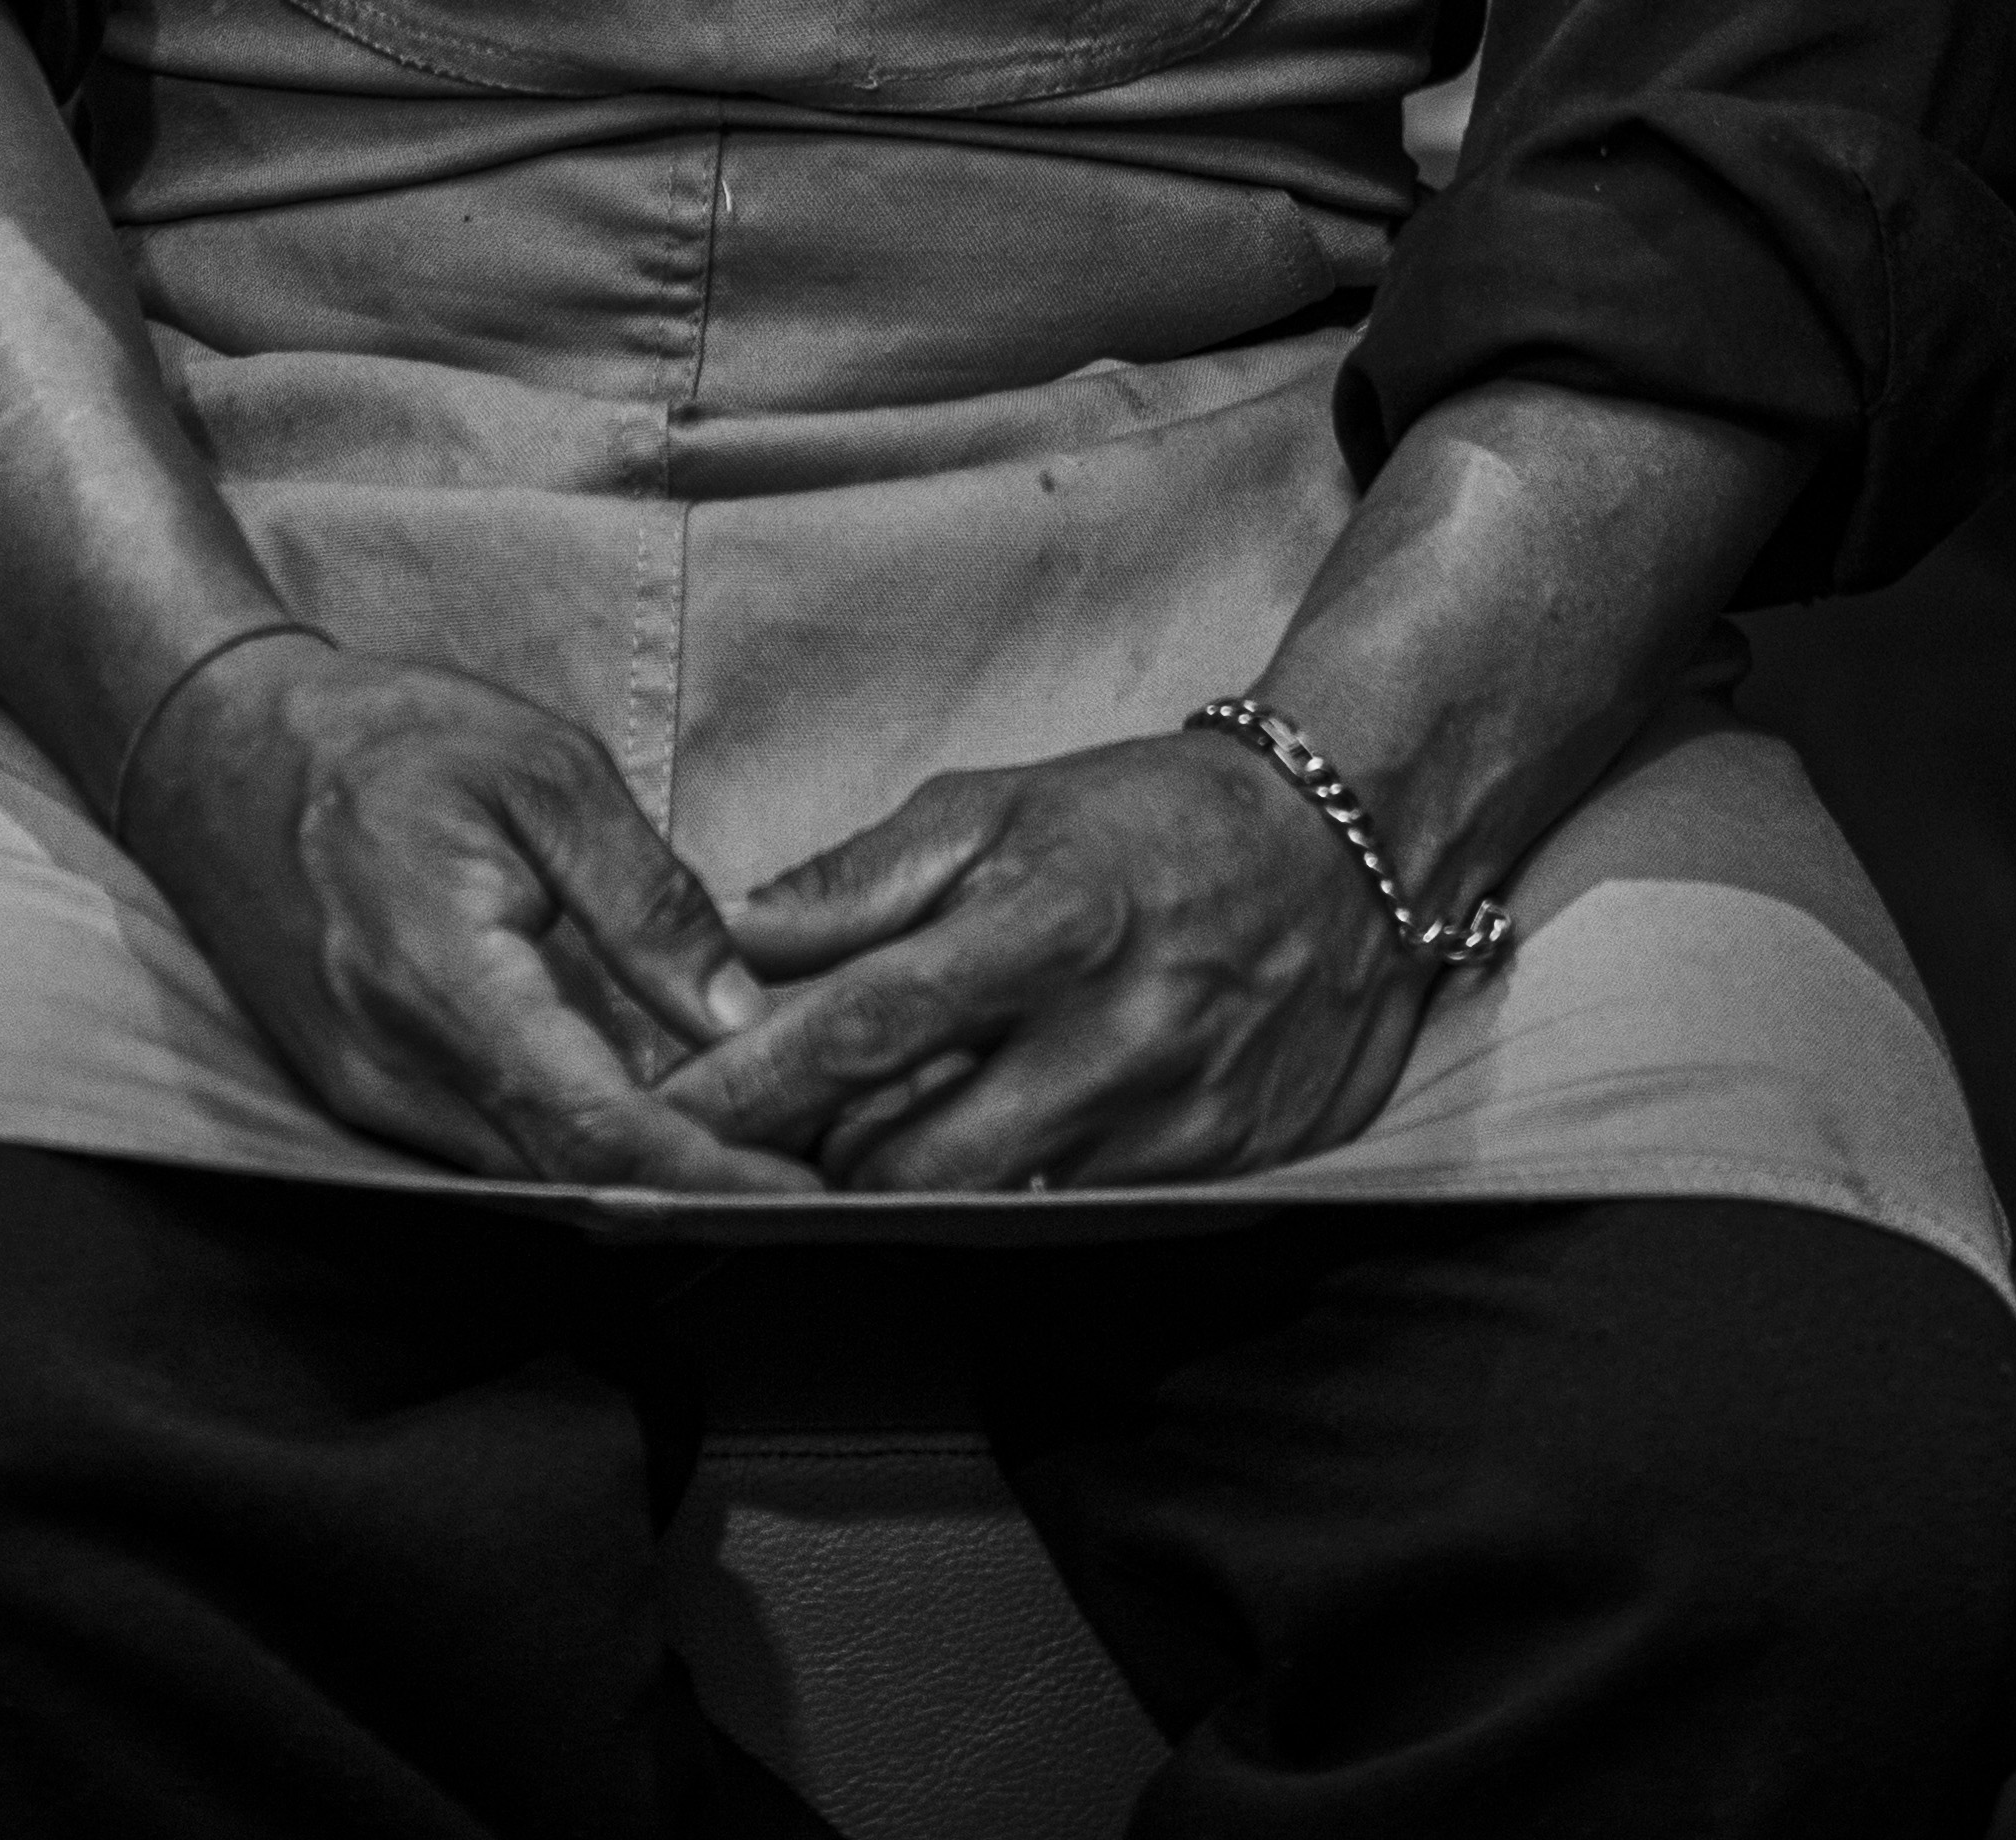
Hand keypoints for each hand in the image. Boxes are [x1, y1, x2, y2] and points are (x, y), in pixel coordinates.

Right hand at [120, 634, 822, 1196]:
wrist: (212, 748)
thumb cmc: (381, 736)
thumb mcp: (539, 769)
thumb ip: (642, 898)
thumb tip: (737, 1016)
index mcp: (443, 982)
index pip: (594, 1127)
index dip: (705, 1172)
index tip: (802, 1188)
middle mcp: (394, 1072)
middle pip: (567, 1178)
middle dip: (691, 1189)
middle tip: (807, 1170)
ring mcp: (366, 1098)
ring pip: (527, 1178)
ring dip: (635, 1178)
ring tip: (749, 1150)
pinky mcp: (358, 1097)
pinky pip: (482, 1150)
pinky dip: (570, 1149)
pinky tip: (643, 1120)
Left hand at [661, 732, 1429, 1194]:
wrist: (1351, 848)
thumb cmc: (1151, 817)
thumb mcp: (1000, 804)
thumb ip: (866, 879)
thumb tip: (738, 933)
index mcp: (1042, 921)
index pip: (865, 1026)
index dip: (754, 1085)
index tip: (664, 1121)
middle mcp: (1105, 1033)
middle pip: (916, 1157)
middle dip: (820, 1163)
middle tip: (756, 1146)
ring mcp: (1166, 1116)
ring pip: (989, 1203)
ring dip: (908, 1184)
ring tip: (861, 1143)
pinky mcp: (1213, 1171)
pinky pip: (1071, 1212)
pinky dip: (1009, 1190)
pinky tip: (988, 1148)